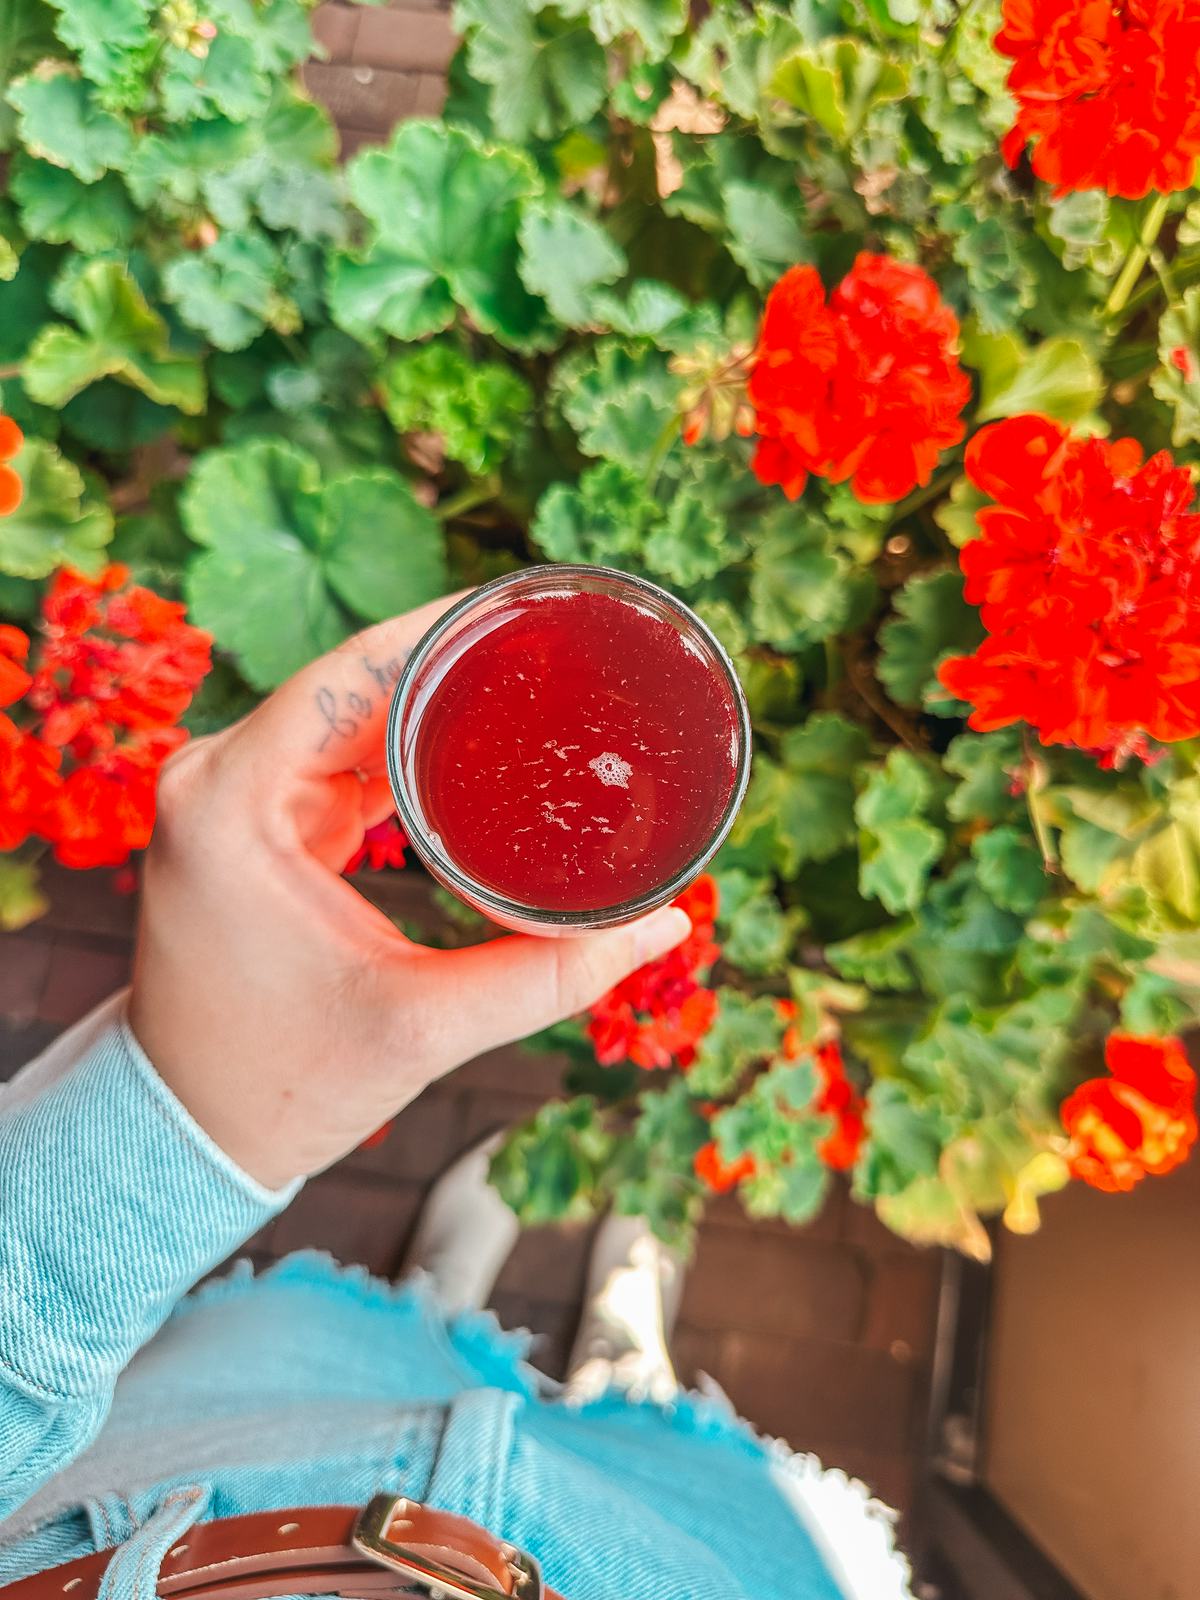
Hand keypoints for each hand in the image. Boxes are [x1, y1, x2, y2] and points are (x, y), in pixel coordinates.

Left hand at [128, 601, 690, 1189]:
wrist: (188, 1133)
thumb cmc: (280, 1083)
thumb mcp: (422, 1026)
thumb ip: (547, 975)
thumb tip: (664, 924)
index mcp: (231, 801)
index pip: (350, 672)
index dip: (441, 628)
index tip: (526, 606)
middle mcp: (217, 780)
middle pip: (351, 683)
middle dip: (451, 664)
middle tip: (553, 648)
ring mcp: (230, 799)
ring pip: (346, 716)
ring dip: (428, 702)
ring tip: (525, 684)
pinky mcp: (252, 826)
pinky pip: (335, 758)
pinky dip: (400, 749)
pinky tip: (468, 742)